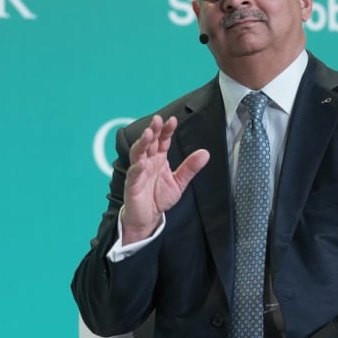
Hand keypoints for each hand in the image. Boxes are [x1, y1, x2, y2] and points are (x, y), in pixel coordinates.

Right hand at [121, 115, 209, 241]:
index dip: (166, 130)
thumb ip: (190, 168)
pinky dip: (136, 168)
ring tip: (148, 134)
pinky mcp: (132, 184)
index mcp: (159, 158)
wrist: (148, 217)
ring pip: (137, 153)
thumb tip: (205, 153)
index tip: (172, 120)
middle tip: (157, 120)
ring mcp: (138, 171)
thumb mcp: (179, 182)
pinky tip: (141, 162)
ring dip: (142, 143)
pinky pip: (133, 174)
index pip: (163, 140)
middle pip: (149, 142)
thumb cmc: (159, 197)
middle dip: (153, 130)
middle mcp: (148, 161)